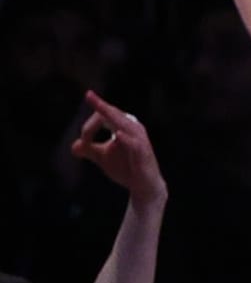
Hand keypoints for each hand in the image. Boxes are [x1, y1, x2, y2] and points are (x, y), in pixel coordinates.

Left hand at [70, 93, 165, 208]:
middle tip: (88, 95)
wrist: (144, 187)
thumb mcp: (102, 157)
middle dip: (100, 106)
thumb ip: (89, 150)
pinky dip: (126, 139)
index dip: (90, 126)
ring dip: (110, 115)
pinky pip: (135, 144)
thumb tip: (73, 147)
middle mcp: (133, 128)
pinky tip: (117, 135)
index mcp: (123, 126)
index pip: (104, 116)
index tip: (83, 142)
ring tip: (100, 106)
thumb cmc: (126, 168)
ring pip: (124, 123)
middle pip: (114, 113)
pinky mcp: (143, 153)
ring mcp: (140, 140)